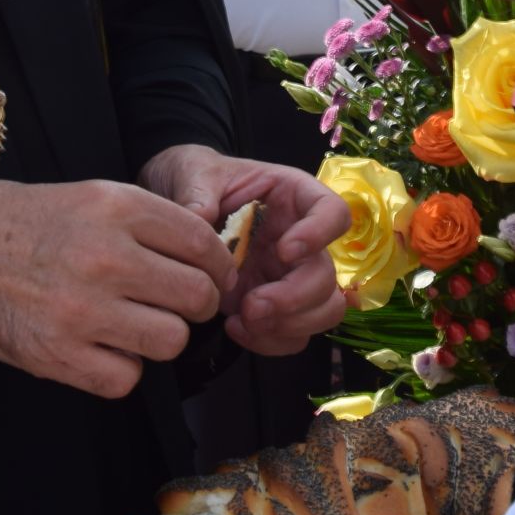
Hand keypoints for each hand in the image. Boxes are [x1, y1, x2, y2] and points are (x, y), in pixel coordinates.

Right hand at [0, 178, 230, 398]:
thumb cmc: (28, 223)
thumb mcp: (94, 196)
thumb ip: (152, 221)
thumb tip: (212, 256)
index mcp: (118, 208)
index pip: (204, 244)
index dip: (218, 266)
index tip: (213, 276)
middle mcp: (106, 257)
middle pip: (197, 297)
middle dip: (194, 304)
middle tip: (175, 304)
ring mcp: (82, 309)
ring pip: (170, 341)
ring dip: (159, 338)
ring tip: (134, 325)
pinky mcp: (57, 354)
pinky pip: (126, 379)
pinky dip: (120, 369)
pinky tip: (102, 348)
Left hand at [141, 143, 349, 356]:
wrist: (180, 207)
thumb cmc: (197, 180)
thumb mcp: (193, 173)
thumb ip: (197, 193)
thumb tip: (198, 219)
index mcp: (294, 198)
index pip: (334, 212)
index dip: (320, 235)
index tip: (284, 250)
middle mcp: (302, 239)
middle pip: (329, 274)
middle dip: (295, 297)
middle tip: (253, 304)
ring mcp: (289, 276)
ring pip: (324, 310)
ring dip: (290, 324)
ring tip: (246, 320)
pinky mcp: (273, 306)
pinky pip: (293, 335)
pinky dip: (269, 341)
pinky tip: (234, 327)